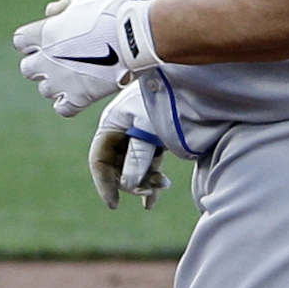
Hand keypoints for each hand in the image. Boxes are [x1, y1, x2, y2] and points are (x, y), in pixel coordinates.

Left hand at [14, 0, 160, 116]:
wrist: (136, 37)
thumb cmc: (113, 14)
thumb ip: (64, 6)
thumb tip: (51, 12)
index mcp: (43, 33)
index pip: (21, 41)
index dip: (33, 41)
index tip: (47, 40)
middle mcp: (46, 59)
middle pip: (28, 69)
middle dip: (41, 65)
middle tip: (59, 62)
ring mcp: (61, 80)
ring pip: (45, 90)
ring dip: (56, 85)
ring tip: (75, 78)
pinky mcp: (79, 97)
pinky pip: (63, 109)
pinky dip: (68, 105)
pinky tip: (79, 96)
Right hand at [87, 87, 168, 209]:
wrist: (188, 83)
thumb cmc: (163, 101)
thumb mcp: (147, 129)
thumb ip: (137, 157)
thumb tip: (129, 185)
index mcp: (111, 126)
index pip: (100, 161)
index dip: (105, 184)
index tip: (114, 204)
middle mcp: (120, 132)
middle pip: (117, 167)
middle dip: (132, 182)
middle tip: (151, 191)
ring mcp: (136, 136)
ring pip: (134, 168)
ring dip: (146, 181)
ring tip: (164, 186)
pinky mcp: (153, 140)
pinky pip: (147, 165)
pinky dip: (152, 179)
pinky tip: (152, 200)